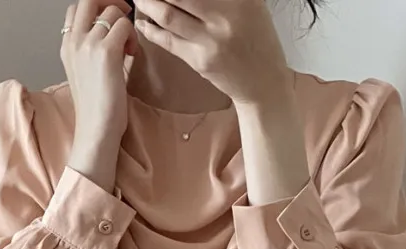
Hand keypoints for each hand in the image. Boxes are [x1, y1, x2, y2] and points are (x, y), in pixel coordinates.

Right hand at [61, 0, 137, 189]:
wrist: (96, 130)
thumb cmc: (97, 110)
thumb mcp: (87, 74)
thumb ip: (93, 51)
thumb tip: (113, 36)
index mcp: (67, 47)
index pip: (77, 9)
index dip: (97, 9)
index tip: (112, 22)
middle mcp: (74, 41)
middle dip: (111, 3)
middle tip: (124, 19)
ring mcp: (88, 45)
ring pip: (111, 13)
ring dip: (126, 26)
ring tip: (129, 49)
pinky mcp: (106, 53)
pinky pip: (124, 26)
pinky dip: (132, 37)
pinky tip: (132, 55)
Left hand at [133, 0, 291, 106]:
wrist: (263, 83)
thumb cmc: (257, 39)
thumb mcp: (250, 5)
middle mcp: (225, 17)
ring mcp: (211, 41)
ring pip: (168, 15)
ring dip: (147, 3)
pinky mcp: (200, 61)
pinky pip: (169, 41)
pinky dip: (151, 30)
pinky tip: (142, 22)